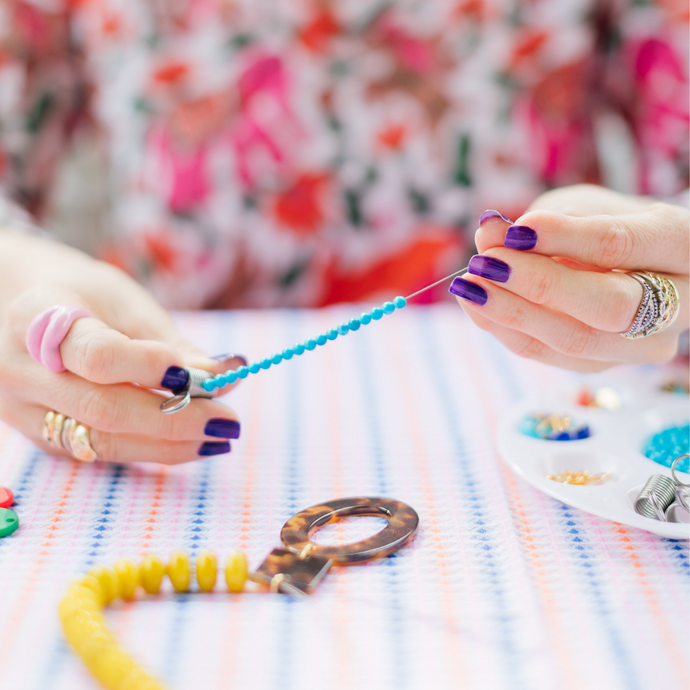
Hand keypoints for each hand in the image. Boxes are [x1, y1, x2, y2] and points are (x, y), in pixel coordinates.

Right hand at [0, 233, 244, 462]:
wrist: (20, 306)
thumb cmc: (83, 296)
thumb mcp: (127, 303)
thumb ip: (173, 343)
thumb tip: (226, 375)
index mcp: (37, 317)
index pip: (96, 354)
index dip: (148, 368)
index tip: (198, 376)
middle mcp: (20, 369)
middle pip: (103, 408)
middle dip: (175, 419)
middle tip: (227, 422)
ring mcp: (23, 410)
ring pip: (103, 441)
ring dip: (169, 444)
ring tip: (218, 437)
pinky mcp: (39, 436)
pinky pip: (100, 451)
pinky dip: (150, 449)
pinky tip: (190, 443)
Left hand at [450, 185, 688, 371]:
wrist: (633, 265)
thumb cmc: (608, 224)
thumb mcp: (580, 208)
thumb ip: (542, 220)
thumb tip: (487, 233)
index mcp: (682, 246)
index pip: (621, 247)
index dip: (563, 239)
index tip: (513, 230)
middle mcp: (679, 304)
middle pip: (608, 307)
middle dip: (537, 284)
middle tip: (485, 262)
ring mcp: (643, 344)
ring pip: (576, 340)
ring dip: (511, 313)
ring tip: (468, 284)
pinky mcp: (604, 365)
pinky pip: (549, 354)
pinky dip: (505, 329)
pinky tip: (475, 304)